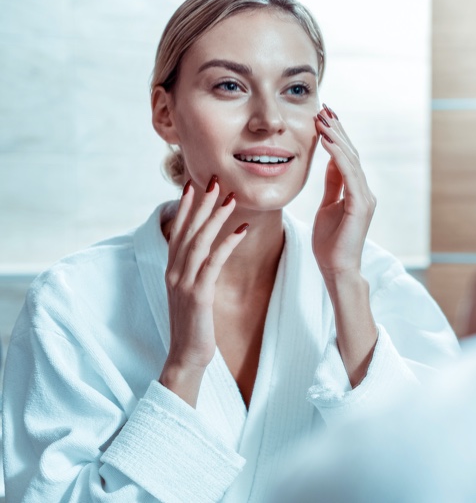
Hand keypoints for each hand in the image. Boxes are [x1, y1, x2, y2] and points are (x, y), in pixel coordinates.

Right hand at [160, 175, 248, 405]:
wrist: (185, 357)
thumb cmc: (193, 326)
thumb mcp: (191, 294)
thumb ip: (193, 272)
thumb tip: (203, 254)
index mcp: (171, 270)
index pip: (177, 231)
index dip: (184, 207)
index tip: (193, 184)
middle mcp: (174, 272)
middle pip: (187, 230)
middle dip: (201, 203)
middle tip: (214, 179)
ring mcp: (183, 283)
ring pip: (199, 241)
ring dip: (215, 217)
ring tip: (230, 197)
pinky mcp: (198, 295)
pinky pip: (213, 263)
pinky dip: (227, 244)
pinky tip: (241, 230)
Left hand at [312, 104, 376, 280]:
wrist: (337, 269)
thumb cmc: (330, 244)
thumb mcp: (328, 207)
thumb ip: (332, 185)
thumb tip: (330, 162)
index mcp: (357, 191)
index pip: (347, 157)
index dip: (336, 136)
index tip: (323, 117)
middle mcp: (365, 191)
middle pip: (351, 153)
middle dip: (337, 130)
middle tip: (323, 108)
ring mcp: (365, 198)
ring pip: (351, 160)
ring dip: (336, 138)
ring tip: (322, 119)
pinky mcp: (360, 205)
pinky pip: (349, 174)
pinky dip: (338, 155)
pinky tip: (327, 141)